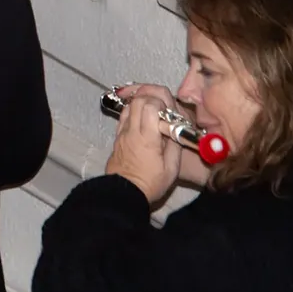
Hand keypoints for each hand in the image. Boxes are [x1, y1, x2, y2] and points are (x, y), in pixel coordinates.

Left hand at [104, 83, 184, 203]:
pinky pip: (124, 116)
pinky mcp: (117, 137)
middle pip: (137, 99)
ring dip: (142, 103)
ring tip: (155, 113)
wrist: (123, 194)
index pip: (149, 104)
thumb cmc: (150, 183)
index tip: (170, 112)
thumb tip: (175, 128)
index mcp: (146, 136)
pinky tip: (144, 120)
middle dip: (153, 98)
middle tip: (164, 109)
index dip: (161, 101)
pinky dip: (134, 112)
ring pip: (129, 105)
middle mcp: (131, 130)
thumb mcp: (172, 168)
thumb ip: (175, 144)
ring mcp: (121, 133)